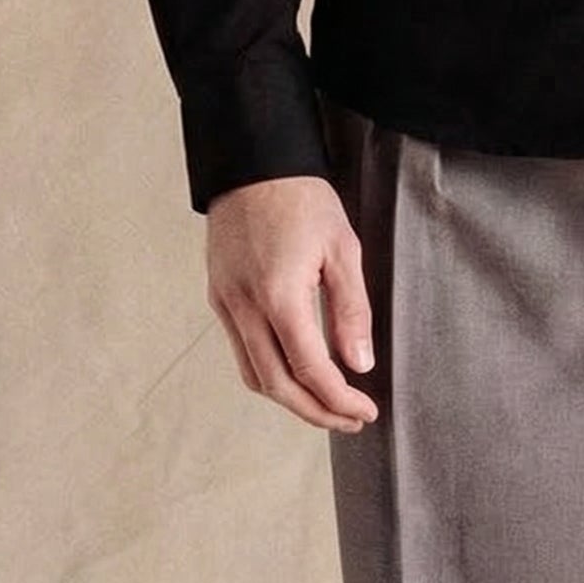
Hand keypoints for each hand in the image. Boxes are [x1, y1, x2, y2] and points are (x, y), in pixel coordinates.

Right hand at [206, 175, 378, 432]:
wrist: (252, 163)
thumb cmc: (302, 198)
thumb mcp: (342, 247)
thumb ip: (351, 309)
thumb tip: (358, 364)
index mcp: (279, 296)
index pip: (311, 369)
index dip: (339, 399)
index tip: (365, 410)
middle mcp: (245, 308)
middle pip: (277, 386)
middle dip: (316, 412)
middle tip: (350, 420)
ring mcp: (226, 304)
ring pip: (254, 375)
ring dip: (290, 399)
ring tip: (326, 404)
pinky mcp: (218, 297)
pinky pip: (241, 351)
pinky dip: (268, 374)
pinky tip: (294, 372)